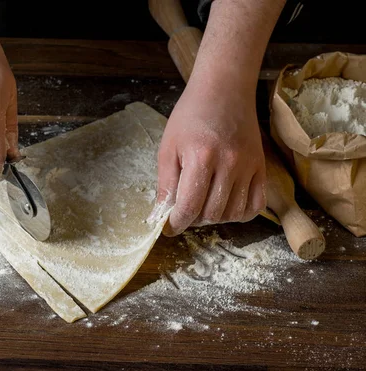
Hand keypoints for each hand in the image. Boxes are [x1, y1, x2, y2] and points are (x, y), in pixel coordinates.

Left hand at [157, 79, 266, 235]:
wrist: (223, 90)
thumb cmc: (190, 116)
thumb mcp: (168, 148)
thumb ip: (165, 184)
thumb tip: (161, 216)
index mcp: (201, 157)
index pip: (189, 206)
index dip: (176, 223)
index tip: (169, 227)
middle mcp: (229, 163)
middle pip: (212, 213)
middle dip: (194, 220)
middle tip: (185, 210)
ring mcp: (249, 166)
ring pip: (233, 213)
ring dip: (215, 218)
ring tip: (202, 205)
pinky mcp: (261, 167)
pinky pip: (255, 205)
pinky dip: (240, 214)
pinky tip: (225, 205)